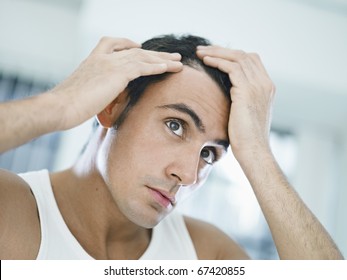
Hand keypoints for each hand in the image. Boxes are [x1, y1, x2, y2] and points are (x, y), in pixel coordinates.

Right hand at [50, 37, 182, 129]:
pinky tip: (169, 67)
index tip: (139, 46)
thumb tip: (100, 100)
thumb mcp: (80, 93)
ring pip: (142, 57)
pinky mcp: (116, 74)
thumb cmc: (66, 106)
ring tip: (178, 61)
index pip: (112, 43)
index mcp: (92, 60)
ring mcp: (109, 64)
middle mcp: (102, 58)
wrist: (60, 107)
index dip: (128, 44)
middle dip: (154, 53)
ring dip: (162, 59)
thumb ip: (93, 91)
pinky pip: (142, 67)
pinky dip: (157, 66)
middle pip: (134, 50)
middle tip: (170, 55)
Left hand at [196, 46, 274, 159]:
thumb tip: (229, 95)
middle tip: (204, 50)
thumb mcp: (246, 115)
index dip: (232, 55)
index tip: (215, 56)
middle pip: (244, 55)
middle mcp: (265, 83)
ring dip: (216, 52)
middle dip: (222, 50)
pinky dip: (217, 61)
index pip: (252, 61)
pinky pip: (231, 67)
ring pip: (237, 58)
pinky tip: (205, 61)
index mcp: (266, 88)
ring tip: (200, 53)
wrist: (254, 151)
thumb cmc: (246, 138)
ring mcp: (258, 86)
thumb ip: (242, 101)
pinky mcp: (247, 91)